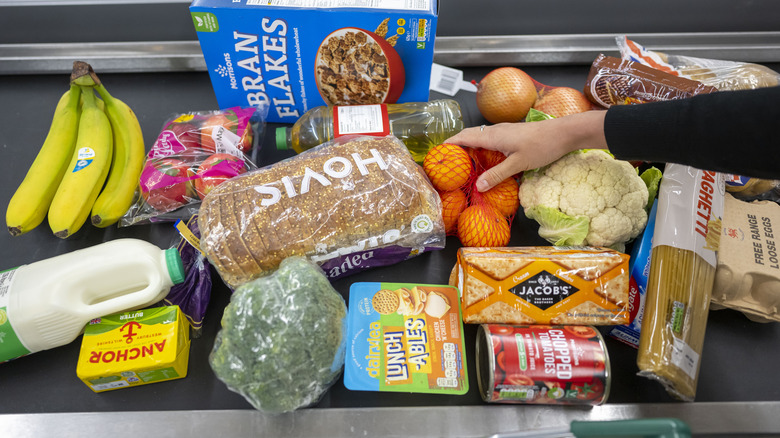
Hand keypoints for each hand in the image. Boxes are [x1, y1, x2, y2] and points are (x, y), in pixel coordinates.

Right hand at [444, 110, 607, 190]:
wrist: (564, 133)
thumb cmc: (543, 145)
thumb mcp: (519, 164)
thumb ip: (497, 175)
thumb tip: (478, 187)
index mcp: (493, 136)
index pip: (464, 137)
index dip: (449, 144)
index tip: (437, 154)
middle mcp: (496, 131)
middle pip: (469, 135)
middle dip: (455, 146)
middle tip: (446, 161)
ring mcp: (504, 132)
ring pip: (479, 137)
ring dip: (468, 147)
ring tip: (461, 163)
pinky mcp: (511, 135)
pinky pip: (489, 140)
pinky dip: (480, 148)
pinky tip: (484, 160)